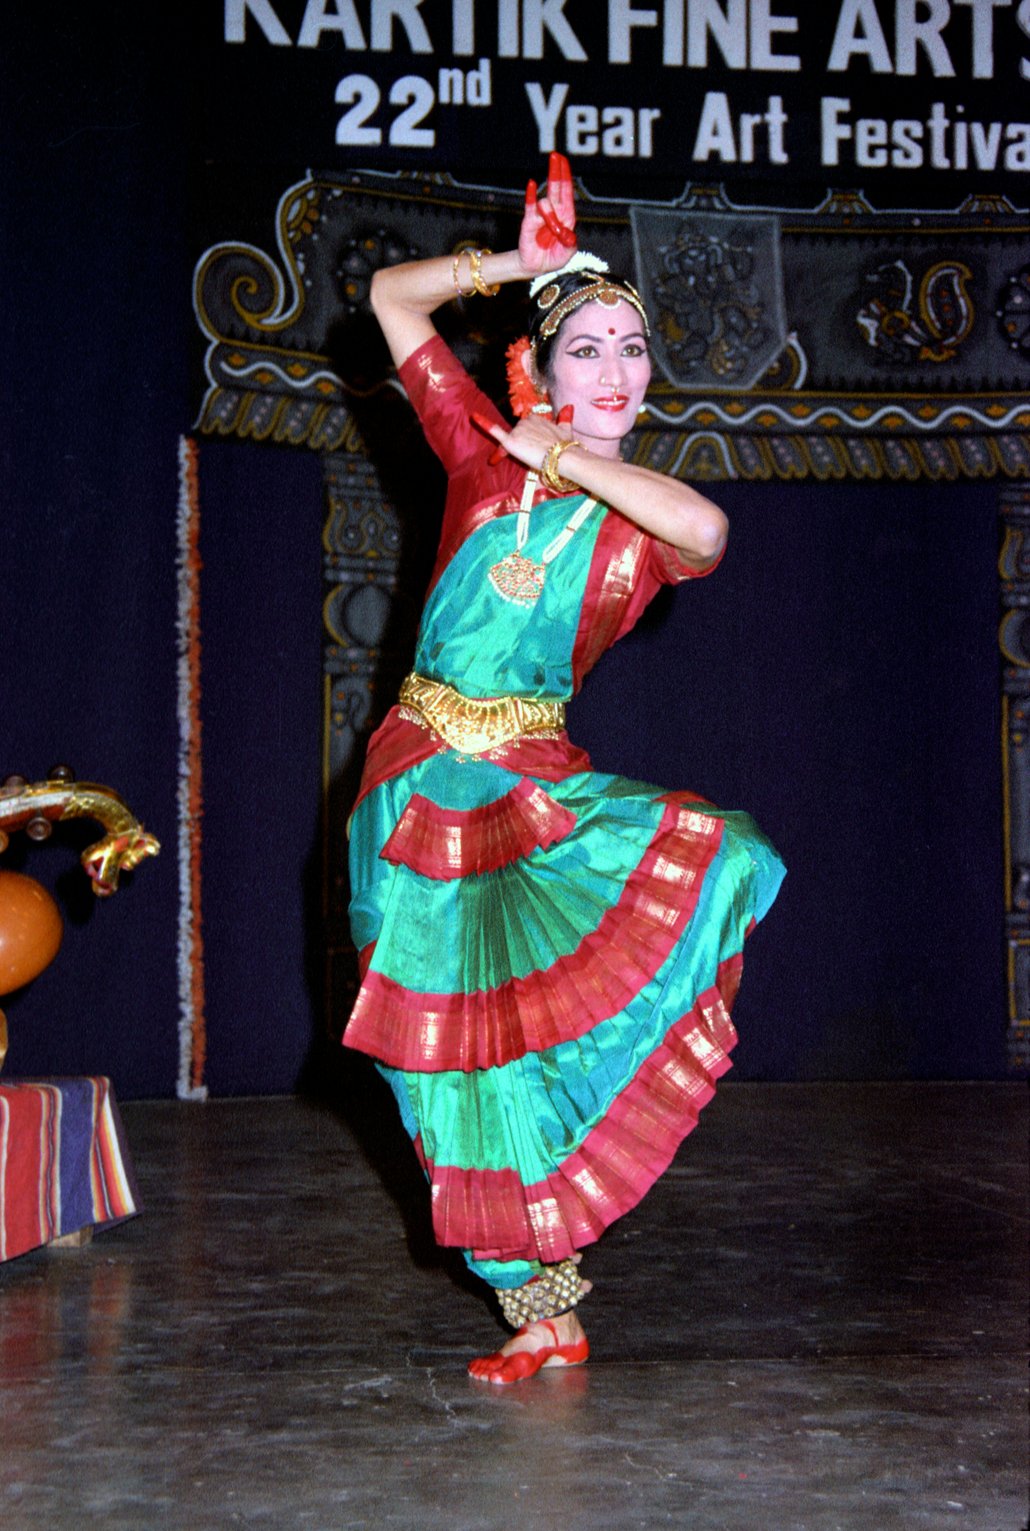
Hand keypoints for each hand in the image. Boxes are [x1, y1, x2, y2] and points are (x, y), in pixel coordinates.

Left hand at [473, 405, 574, 468]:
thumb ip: (565, 418)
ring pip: (511, 440)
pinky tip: (473, 417)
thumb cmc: (566, 446)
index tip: (536, 448)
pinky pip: (495, 431)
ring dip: (517, 449)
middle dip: (523, 445)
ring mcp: (518, 430)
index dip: (529, 439)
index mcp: (536, 417)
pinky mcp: (511, 441)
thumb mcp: (566, 430)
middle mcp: (525, 420)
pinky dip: (484, 424)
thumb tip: (569, 406)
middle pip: (517, 434)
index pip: (526, 428)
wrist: (564, 457)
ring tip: (532, 456)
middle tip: (537, 454)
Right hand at [518, 153, 576, 275]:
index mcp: (566, 216)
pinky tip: (532, 185)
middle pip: (556, 187)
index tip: (564, 161)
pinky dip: (531, 196)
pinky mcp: (529, 221)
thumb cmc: (554, 257)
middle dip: (556, 171)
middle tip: (555, 156)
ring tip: (551, 230)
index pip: (567, 192)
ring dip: (549, 214)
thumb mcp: (568, 252)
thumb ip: (569, 242)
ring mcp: (541, 215)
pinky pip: (530, 206)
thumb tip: (565, 231)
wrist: (537, 267)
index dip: (566, 176)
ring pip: (546, 202)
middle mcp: (554, 212)